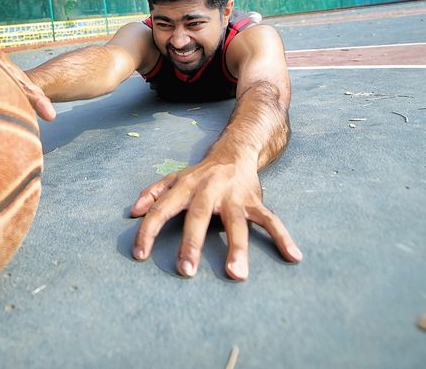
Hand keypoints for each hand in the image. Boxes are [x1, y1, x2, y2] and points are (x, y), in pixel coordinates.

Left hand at [130, 157, 301, 279]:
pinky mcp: (255, 201)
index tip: (140, 255)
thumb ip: (152, 193)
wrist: (235, 151)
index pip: (162, 209)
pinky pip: (270, 219)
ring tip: (237, 275)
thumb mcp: (173, 178)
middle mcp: (209, 189)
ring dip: (237, 248)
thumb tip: (132, 212)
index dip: (149, 231)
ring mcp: (234, 196)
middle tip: (186, 271)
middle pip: (199, 216)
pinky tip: (293, 256)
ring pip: (237, 222)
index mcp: (185, 186)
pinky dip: (282, 237)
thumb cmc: (200, 173)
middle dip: (192, 243)